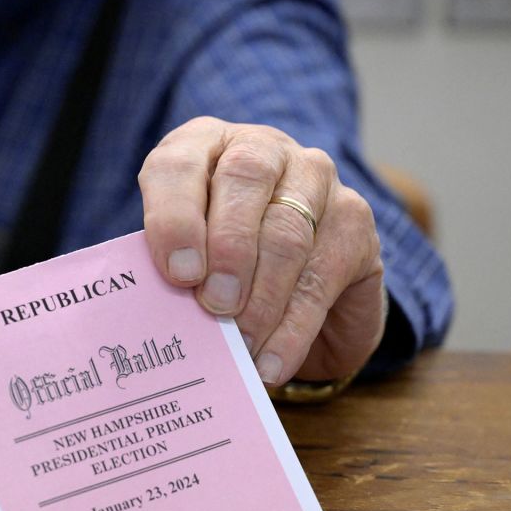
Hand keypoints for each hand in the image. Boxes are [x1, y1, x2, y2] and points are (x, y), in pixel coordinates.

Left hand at [139, 116, 385, 385]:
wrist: (295, 286)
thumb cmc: (217, 265)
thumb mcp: (184, 256)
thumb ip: (172, 267)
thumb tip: (155, 313)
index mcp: (202, 147)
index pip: (180, 164)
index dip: (175, 216)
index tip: (177, 273)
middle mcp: (261, 149)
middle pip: (245, 180)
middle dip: (228, 250)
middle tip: (214, 307)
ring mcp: (315, 178)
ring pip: (288, 230)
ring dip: (261, 298)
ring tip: (240, 346)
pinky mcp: (355, 220)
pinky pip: (323, 275)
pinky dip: (293, 328)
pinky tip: (271, 363)